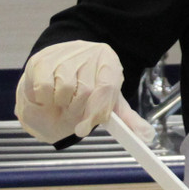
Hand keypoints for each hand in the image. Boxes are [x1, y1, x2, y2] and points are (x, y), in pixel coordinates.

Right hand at [16, 41, 142, 143]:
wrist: (57, 71)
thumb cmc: (85, 88)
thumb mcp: (108, 101)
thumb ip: (126, 119)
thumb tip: (147, 136)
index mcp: (109, 61)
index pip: (108, 87)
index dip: (98, 111)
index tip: (86, 127)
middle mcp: (88, 53)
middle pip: (86, 91)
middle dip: (77, 110)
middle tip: (73, 111)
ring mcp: (64, 55)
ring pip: (64, 90)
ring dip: (61, 104)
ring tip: (61, 100)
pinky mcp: (41, 60)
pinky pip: (43, 88)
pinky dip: (44, 99)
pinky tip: (48, 95)